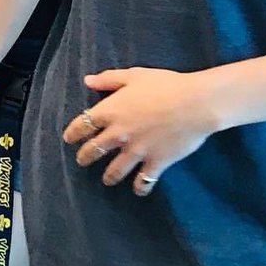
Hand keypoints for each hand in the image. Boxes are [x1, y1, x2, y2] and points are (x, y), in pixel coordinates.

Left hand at [63, 67, 220, 195]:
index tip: (69, 139)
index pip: (82, 125)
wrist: (196, 103)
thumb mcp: (134, 75)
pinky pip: (144, 180)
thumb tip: (87, 81)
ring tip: (107, 180)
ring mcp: (137, 150)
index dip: (73, 133)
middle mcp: (119, 133)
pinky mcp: (156, 162)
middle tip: (82, 161)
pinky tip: (139, 190)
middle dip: (85, 157)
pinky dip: (140, 187)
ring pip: (115, 170)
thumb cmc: (165, 85)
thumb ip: (109, 79)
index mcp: (110, 111)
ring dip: (108, 176)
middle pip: (94, 150)